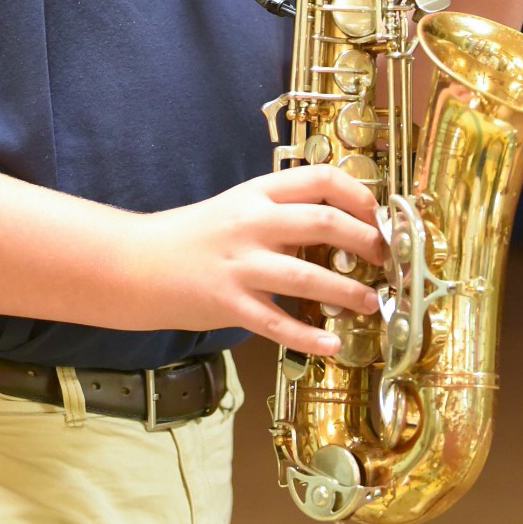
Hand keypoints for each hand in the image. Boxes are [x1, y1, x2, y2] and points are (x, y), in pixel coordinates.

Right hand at [134, 166, 387, 355]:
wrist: (136, 262)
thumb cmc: (193, 235)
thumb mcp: (238, 207)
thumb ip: (280, 212)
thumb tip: (338, 224)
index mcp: (257, 193)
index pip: (319, 178)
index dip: (357, 194)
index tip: (378, 215)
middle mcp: (252, 223)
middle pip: (323, 222)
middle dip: (366, 241)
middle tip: (385, 260)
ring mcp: (240, 264)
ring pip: (307, 275)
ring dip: (348, 291)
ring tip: (372, 303)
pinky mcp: (229, 303)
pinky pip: (277, 323)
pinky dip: (309, 336)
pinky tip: (333, 345)